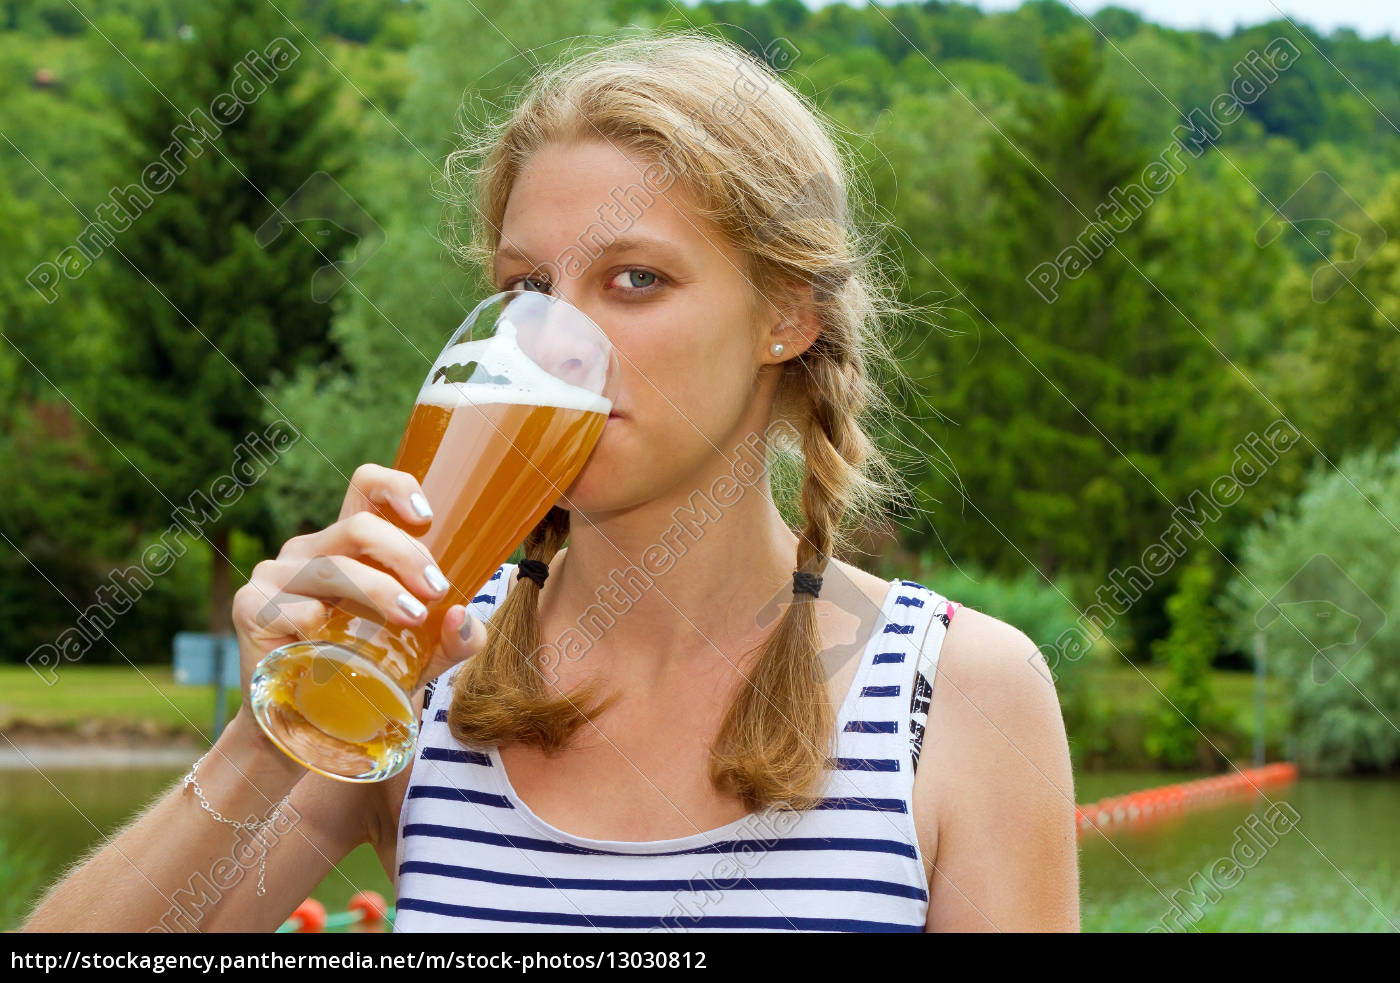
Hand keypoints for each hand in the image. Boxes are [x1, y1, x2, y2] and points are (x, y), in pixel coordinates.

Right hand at [230, 462, 460, 702]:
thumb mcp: (425, 657)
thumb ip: (456, 639)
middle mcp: (311, 550)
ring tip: (412, 617)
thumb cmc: (371, 676)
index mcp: (349, 545)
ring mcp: (276, 576)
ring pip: (332, 566)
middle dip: (405, 555)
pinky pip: (290, 605)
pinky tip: (330, 644)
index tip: (426, 518)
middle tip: (435, 592)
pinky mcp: (251, 608)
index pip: (366, 488)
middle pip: (358, 526)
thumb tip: (461, 616)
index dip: (395, 487)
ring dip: (378, 589)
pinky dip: (317, 621)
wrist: (312, 730)